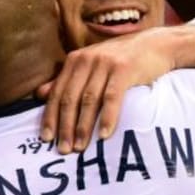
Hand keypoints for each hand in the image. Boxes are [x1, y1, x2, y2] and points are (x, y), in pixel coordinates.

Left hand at [38, 28, 175, 153]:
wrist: (155, 45)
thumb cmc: (121, 60)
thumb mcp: (91, 66)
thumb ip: (67, 80)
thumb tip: (39, 94)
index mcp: (74, 60)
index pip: (57, 93)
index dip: (50, 117)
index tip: (46, 139)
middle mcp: (86, 60)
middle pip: (70, 98)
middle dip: (65, 126)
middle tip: (63, 150)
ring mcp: (105, 63)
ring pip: (89, 100)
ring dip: (83, 126)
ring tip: (80, 147)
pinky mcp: (124, 69)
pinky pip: (112, 97)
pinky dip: (107, 117)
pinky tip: (103, 135)